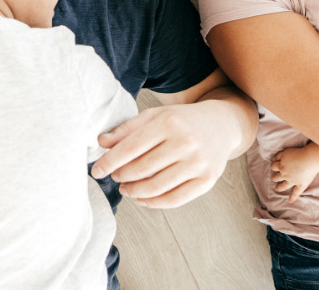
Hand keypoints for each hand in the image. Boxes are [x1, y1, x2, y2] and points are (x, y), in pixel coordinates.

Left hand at [90, 101, 236, 208]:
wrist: (222, 124)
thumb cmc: (182, 120)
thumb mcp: (155, 116)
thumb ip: (127, 129)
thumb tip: (100, 142)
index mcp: (169, 122)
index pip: (131, 147)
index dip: (110, 162)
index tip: (96, 171)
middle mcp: (186, 142)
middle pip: (141, 169)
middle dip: (122, 176)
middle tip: (115, 177)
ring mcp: (198, 163)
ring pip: (156, 187)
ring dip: (134, 191)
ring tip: (125, 188)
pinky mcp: (207, 180)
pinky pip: (174, 199)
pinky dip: (153, 203)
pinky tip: (141, 198)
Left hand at [270, 148, 318, 202]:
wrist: (309, 160)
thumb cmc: (298, 153)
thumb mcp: (286, 152)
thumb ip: (279, 155)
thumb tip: (273, 159)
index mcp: (281, 166)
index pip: (274, 166)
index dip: (273, 166)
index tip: (273, 166)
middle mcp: (285, 174)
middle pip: (277, 177)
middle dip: (274, 177)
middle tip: (273, 178)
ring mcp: (292, 180)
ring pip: (283, 185)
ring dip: (279, 187)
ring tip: (277, 189)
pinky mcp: (300, 185)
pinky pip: (296, 192)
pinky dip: (293, 197)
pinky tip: (290, 201)